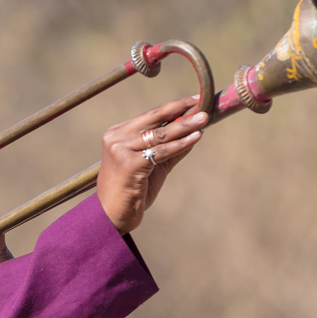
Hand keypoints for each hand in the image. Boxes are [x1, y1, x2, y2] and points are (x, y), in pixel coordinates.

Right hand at [97, 95, 205, 233]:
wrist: (113, 217)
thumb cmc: (132, 193)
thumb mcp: (153, 166)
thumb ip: (170, 149)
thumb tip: (194, 131)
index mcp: (117, 134)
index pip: (149, 116)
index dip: (173, 107)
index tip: (193, 100)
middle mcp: (116, 138)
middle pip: (153, 119)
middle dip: (180, 110)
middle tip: (202, 104)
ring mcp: (120, 150)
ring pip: (159, 134)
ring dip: (184, 126)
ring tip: (203, 119)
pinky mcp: (129, 164)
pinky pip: (160, 151)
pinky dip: (180, 144)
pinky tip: (195, 138)